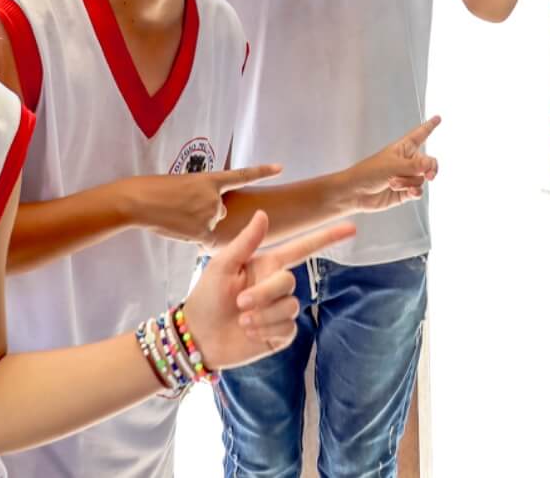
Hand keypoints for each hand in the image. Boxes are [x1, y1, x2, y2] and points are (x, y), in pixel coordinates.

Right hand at [123, 164, 282, 245]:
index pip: (242, 175)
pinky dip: (192, 236)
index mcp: (210, 180)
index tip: (281, 168)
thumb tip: (212, 213)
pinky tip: (176, 227)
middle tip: (181, 208)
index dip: (263, 171)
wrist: (139, 201)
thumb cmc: (155, 190)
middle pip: (220, 210)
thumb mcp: (184, 185)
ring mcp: (209, 215)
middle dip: (205, 212)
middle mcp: (215, 197)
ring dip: (196, 224)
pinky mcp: (202, 232)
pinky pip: (204, 239)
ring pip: (210, 224)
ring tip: (175, 216)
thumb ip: (203, 196)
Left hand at [182, 212, 353, 370]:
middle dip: (265, 293)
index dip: (327, 237)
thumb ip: (246, 242)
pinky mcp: (280, 334)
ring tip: (242, 320)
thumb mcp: (222, 265)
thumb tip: (263, 213)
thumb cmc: (206, 297)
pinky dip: (266, 330)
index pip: (303, 248)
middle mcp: (276, 286)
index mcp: (266, 265)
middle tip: (239, 303)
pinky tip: (250, 333)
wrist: (198, 337)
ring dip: (264, 315)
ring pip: (290, 306)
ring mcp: (280, 310)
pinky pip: (288, 328)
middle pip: (290, 281)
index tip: (351, 228)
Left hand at [340, 116, 440, 212]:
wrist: (356, 192)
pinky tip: (409, 192)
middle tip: (429, 174)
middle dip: (430, 168)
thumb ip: (414, 166)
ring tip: (393, 183)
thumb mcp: (393, 165)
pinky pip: (419, 191)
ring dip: (409, 182)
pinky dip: (415, 192)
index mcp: (403, 148)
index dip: (429, 126)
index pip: (420, 134)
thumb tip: (431, 165)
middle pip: (428, 162)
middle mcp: (407, 162)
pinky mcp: (405, 192)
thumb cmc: (369, 172)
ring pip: (421, 179)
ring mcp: (406, 177)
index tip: (438, 117)